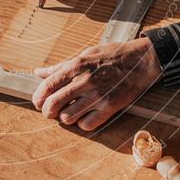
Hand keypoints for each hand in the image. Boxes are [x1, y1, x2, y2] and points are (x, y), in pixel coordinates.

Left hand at [32, 37, 162, 130]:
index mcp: (76, 66)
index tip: (38, 101)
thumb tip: (38, 72)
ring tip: (69, 113)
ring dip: (65, 117)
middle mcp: (85, 81)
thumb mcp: (85, 54)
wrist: (141, 61)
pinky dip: (82, 123)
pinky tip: (85, 116)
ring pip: (68, 117)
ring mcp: (98, 96)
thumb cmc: (112, 55)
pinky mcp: (110, 107)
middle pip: (53, 105)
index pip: (47, 86)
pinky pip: (86, 124)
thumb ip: (61, 66)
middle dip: (47, 111)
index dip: (38, 97)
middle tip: (49, 112)